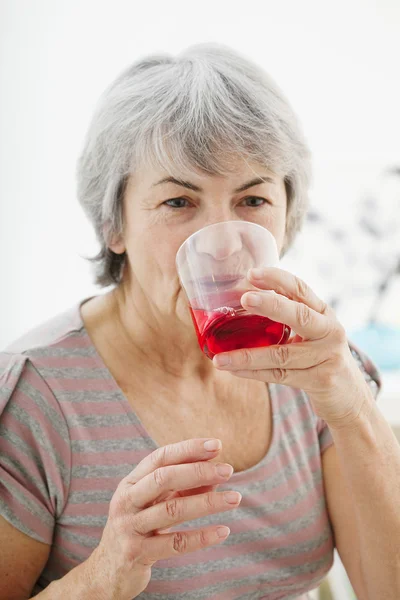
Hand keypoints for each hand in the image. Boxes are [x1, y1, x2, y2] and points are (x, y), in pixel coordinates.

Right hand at [86, 438, 240, 599]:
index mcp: (131, 483)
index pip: (160, 457)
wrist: (107, 571)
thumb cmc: (138, 528)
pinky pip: (174, 543)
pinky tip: (223, 531)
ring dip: (207, 502)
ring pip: (172, 509)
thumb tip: (216, 474)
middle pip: (164, 478)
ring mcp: (129, 527)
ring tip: (235, 498)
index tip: (217, 445)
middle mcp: (126, 500)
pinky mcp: (136, 553)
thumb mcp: (155, 503)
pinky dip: (201, 537)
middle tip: (228, 470)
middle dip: (199, 471)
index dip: (189, 449)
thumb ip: (182, 488)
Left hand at [213, 267, 374, 427]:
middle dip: (270, 304)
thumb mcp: (312, 332)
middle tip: (243, 299)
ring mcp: (327, 357)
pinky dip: (253, 372)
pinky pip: (280, 376)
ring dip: (246, 356)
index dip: (276, 279)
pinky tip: (233, 370)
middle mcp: (329, 331)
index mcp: (323, 313)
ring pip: (281, 355)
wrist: (350, 398)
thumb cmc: (321, 358)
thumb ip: (289, 317)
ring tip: (219, 357)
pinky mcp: (320, 380)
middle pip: (299, 314)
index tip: (251, 273)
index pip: (300, 289)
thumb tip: (241, 300)